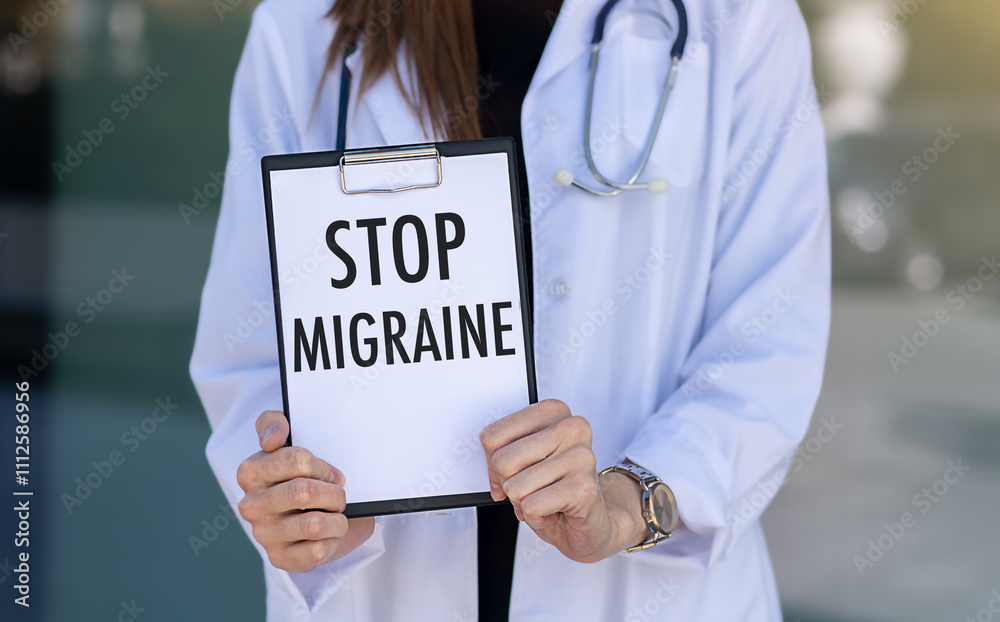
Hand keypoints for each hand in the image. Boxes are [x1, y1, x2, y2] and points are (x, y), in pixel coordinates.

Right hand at [236, 410, 374, 572]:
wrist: (320, 513)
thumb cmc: (304, 475)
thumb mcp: (291, 439)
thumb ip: (275, 423)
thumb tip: (271, 438)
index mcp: (250, 472)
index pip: (298, 460)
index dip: (323, 467)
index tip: (329, 473)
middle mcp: (250, 505)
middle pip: (305, 492)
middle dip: (333, 493)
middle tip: (338, 494)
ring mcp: (263, 534)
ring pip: (314, 524)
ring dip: (337, 518)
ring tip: (336, 514)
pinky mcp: (280, 559)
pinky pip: (317, 551)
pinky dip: (333, 540)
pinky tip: (328, 534)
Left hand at [479, 399, 648, 562]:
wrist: (591, 521)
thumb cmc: (553, 488)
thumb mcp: (521, 462)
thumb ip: (501, 456)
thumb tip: (492, 470)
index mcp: (553, 411)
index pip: (493, 436)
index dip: (493, 464)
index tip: (514, 470)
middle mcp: (571, 427)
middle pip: (502, 461)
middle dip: (509, 485)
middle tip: (534, 488)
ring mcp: (581, 456)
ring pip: (515, 487)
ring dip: (524, 503)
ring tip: (547, 498)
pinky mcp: (583, 487)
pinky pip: (531, 506)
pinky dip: (536, 518)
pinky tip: (555, 511)